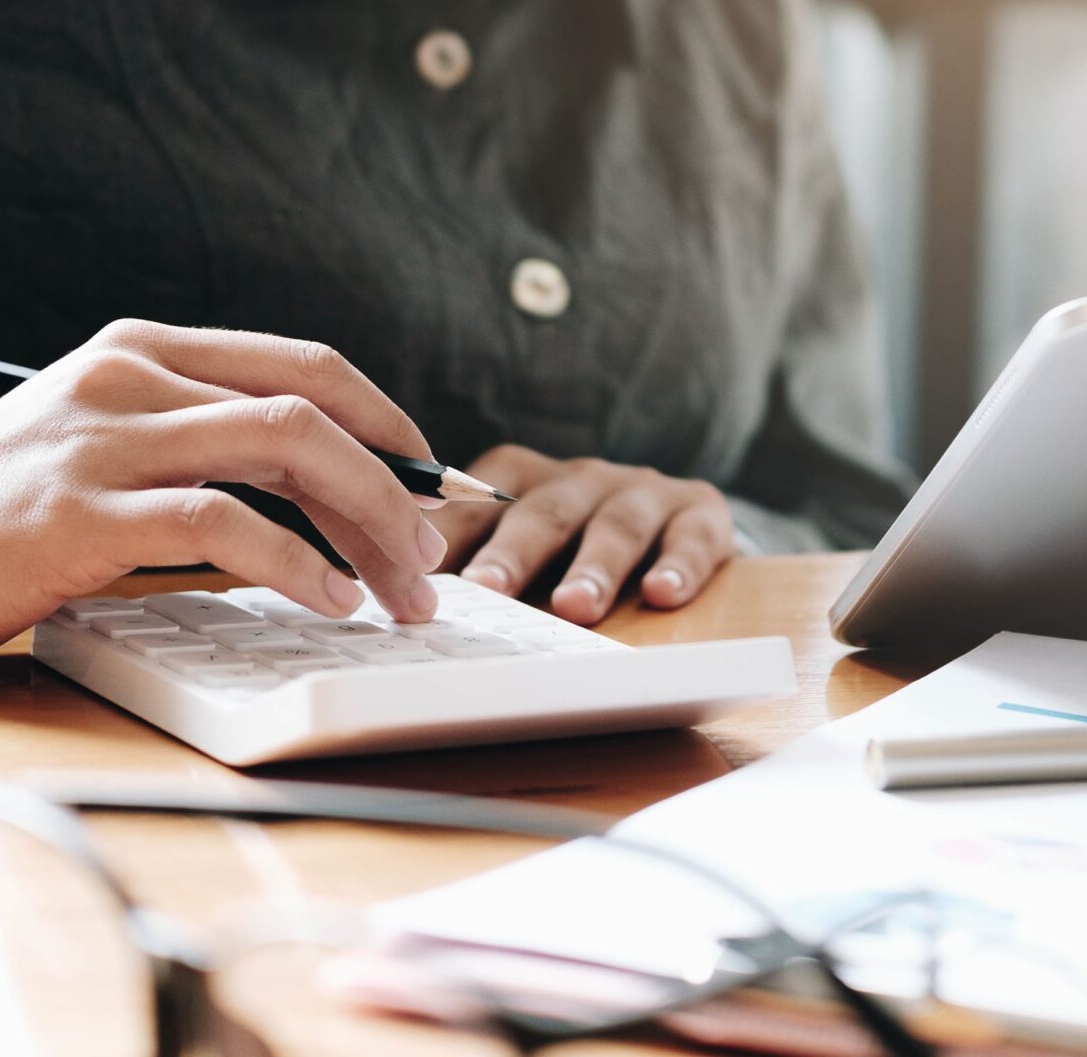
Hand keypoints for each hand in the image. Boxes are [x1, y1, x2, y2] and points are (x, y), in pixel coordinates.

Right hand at [0, 321, 447, 672]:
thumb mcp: (100, 451)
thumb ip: (196, 446)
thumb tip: (331, 487)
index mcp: (139, 351)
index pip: (305, 364)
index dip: (387, 425)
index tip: (431, 489)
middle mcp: (126, 376)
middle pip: (313, 407)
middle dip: (394, 488)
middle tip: (430, 562)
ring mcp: (100, 438)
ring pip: (286, 449)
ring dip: (366, 526)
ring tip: (395, 592)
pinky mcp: (78, 510)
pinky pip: (225, 522)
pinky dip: (295, 565)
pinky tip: (323, 603)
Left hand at [431, 445, 735, 623]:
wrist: (676, 527)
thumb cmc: (573, 550)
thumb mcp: (514, 550)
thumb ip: (464, 568)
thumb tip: (386, 605)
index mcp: (519, 481)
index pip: (474, 505)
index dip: (446, 540)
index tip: (415, 576)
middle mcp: (578, 479)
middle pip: (542, 512)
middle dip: (514, 552)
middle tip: (486, 589)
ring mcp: (641, 493)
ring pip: (615, 526)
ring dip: (594, 568)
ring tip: (574, 608)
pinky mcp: (700, 513)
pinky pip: (691, 536)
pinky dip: (679, 565)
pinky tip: (662, 595)